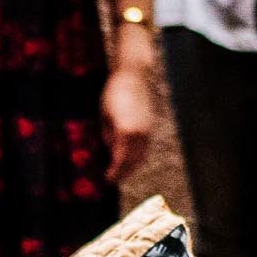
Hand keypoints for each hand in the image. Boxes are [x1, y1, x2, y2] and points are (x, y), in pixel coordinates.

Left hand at [100, 66, 152, 182]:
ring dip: (132, 167)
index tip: (107, 180)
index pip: (120, 161)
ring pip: (142, 156)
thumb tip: (111, 151)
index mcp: (126, 132)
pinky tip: (130, 159)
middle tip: (113, 180)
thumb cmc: (114, 94)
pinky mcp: (151, 126)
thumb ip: (108, 137)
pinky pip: (145, 148)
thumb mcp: (104, 117)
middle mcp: (140, 134)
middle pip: (133, 162)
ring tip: (121, 172)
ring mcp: (148, 130)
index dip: (114, 173)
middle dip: (123, 173)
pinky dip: (138, 157)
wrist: (134, 76)